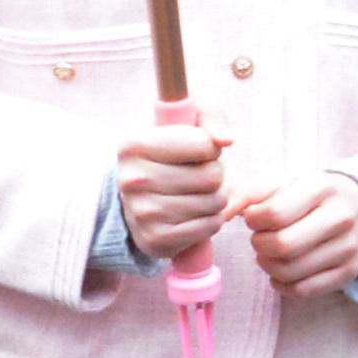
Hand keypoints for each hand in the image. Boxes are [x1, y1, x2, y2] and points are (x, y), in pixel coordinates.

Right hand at [115, 111, 229, 262]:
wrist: (139, 200)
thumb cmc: (169, 155)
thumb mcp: (184, 124)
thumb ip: (210, 117)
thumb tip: (225, 139)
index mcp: (133, 145)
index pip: (203, 144)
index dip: (210, 147)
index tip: (198, 150)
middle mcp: (132, 180)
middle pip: (211, 176)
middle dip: (214, 173)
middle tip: (199, 175)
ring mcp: (143, 213)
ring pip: (214, 202)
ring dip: (216, 197)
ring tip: (198, 193)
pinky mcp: (156, 240)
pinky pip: (211, 226)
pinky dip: (211, 219)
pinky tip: (195, 213)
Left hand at [236, 171, 357, 298]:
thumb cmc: (309, 195)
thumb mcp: (281, 184)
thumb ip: (246, 194)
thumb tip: (220, 215)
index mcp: (321, 188)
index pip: (274, 214)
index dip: (254, 220)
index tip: (255, 218)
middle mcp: (340, 218)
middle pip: (282, 246)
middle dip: (260, 245)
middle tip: (260, 238)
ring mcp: (348, 248)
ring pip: (291, 272)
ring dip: (268, 266)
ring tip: (270, 253)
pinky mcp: (349, 273)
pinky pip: (304, 291)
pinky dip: (282, 285)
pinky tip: (280, 271)